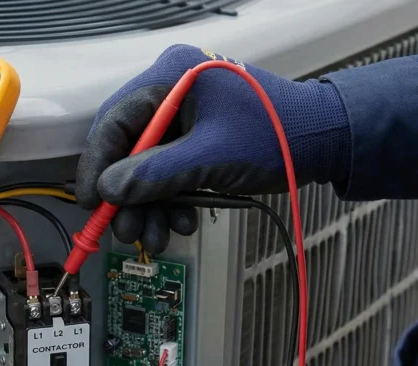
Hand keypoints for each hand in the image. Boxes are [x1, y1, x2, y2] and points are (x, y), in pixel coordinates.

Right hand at [76, 45, 349, 252]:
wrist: (326, 139)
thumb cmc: (277, 134)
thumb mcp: (208, 158)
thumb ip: (153, 174)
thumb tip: (109, 191)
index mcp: (170, 77)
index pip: (114, 121)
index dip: (97, 166)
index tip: (91, 202)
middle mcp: (172, 90)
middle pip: (127, 147)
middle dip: (127, 195)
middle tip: (126, 229)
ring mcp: (185, 114)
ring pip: (147, 165)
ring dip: (150, 205)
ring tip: (157, 236)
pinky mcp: (197, 136)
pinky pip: (169, 169)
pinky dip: (171, 198)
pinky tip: (182, 221)